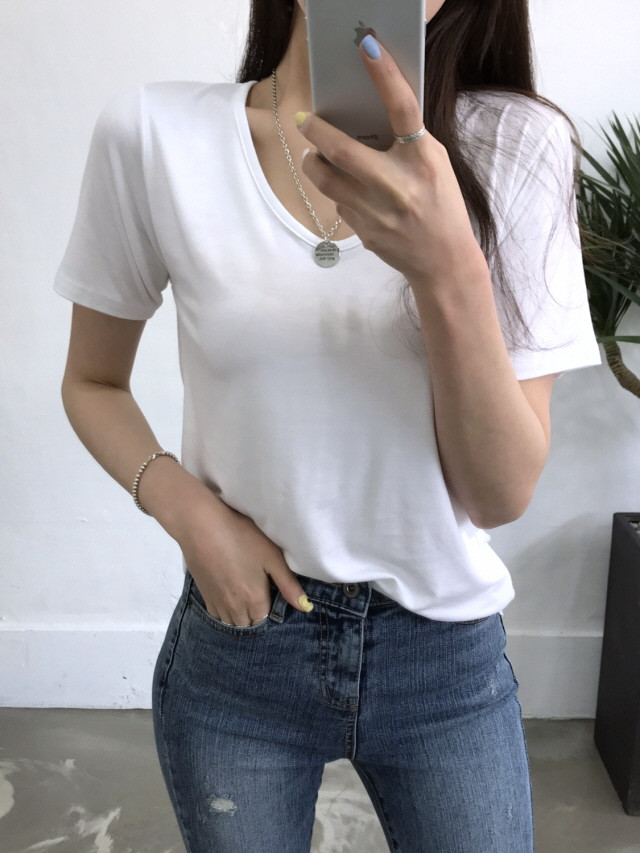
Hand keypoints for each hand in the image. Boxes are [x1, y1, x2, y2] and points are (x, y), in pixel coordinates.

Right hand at [174, 490, 312, 625]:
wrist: (201, 526)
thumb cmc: (242, 537)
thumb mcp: (272, 557)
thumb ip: (288, 584)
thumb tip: (306, 607)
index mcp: (255, 600)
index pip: (265, 621)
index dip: (271, 613)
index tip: (273, 598)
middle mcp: (235, 608)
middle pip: (248, 625)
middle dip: (256, 617)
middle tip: (261, 597)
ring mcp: (217, 602)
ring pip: (231, 623)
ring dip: (240, 618)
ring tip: (246, 600)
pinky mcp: (203, 594)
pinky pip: (216, 615)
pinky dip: (225, 612)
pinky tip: (229, 598)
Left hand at [297, 35, 487, 288]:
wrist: (443, 262)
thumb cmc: (441, 206)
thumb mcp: (435, 165)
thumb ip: (408, 141)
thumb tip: (369, 115)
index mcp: (422, 160)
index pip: (403, 108)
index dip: (385, 75)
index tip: (367, 46)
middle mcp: (396, 185)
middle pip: (341, 149)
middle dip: (316, 129)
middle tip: (305, 119)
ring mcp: (375, 212)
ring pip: (326, 179)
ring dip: (314, 163)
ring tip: (315, 155)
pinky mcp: (363, 232)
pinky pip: (338, 204)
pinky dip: (337, 193)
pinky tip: (347, 192)